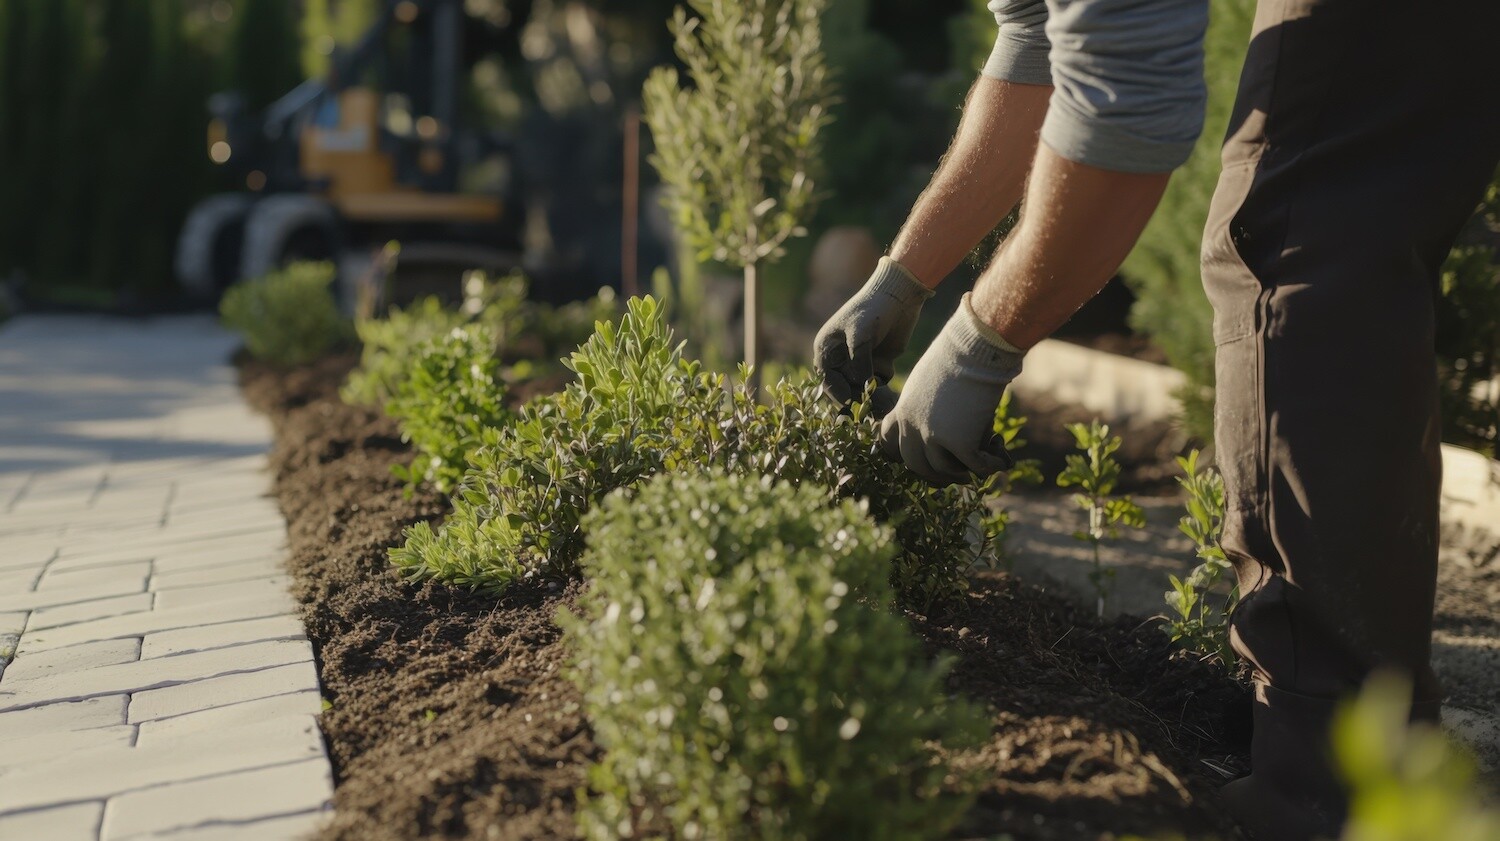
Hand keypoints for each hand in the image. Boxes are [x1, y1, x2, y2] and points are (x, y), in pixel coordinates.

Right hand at [813, 257, 932, 417]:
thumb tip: (861, 384)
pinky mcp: (878, 364)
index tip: (852, 404)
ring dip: (872, 399)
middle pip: (845, 390)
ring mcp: (859, 362)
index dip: (840, 395)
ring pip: (862, 390)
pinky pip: (878, 385)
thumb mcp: (861, 332)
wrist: (901, 294)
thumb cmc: (875, 307)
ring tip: (885, 409)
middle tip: (872, 413)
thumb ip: (859, 359)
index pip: (829, 380)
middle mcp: (840, 359)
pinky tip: (892, 394)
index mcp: (827, 349)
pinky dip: (884, 391)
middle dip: (858, 401)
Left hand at [880, 294, 1023, 485]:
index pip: (887, 442)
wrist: (976, 346)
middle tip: (954, 475)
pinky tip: (1003, 461)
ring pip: (943, 470)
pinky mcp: (960, 442)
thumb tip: (944, 428)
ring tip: (978, 468)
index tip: (918, 459)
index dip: (900, 454)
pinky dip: (991, 466)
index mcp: (902, 408)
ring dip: (962, 473)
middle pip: (914, 464)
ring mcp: (933, 435)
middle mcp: (912, 425)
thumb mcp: (929, 381)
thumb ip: (927, 406)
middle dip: (934, 475)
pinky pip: (976, 466)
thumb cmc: (959, 354)